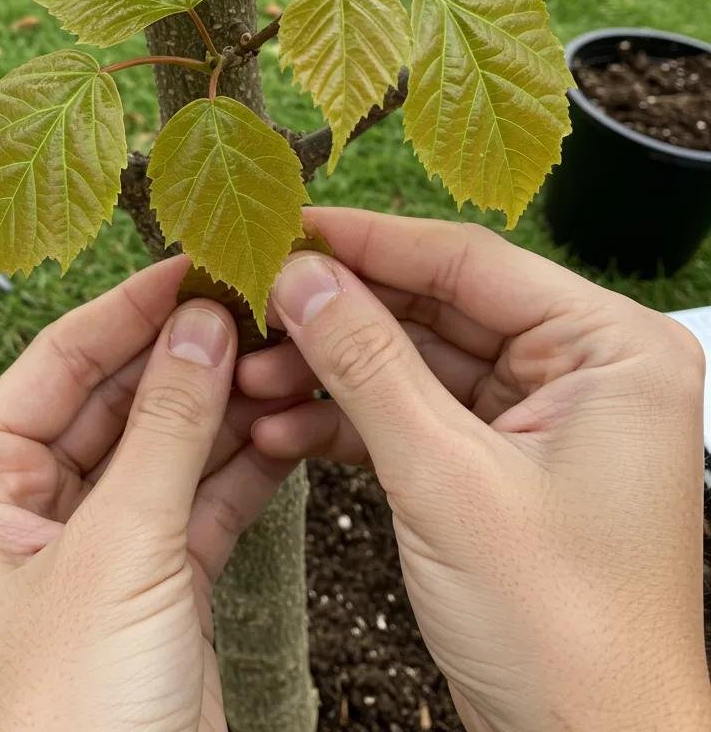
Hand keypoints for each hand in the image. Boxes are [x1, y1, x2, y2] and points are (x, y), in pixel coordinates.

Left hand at [0, 257, 296, 731]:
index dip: (127, 310)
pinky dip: (238, 465)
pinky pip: (194, 502)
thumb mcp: (116, 552)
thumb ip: (164, 427)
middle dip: (183, 357)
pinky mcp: (149, 587)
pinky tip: (285, 424)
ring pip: (161, 450)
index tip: (192, 268)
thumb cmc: (65, 720)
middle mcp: (22, 514)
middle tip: (254, 305)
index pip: (55, 365)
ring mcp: (91, 550)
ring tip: (282, 354)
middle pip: (113, 402)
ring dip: (219, 407)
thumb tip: (200, 324)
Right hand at [238, 208, 710, 731]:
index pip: (469, 261)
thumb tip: (302, 277)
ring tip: (251, 375)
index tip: (290, 227)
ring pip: (415, 364)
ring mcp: (538, 419)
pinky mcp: (498, 464)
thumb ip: (367, 365)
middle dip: (338, 316)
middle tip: (255, 301)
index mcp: (610, 350)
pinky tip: (282, 427)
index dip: (369, 241)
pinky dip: (349, 422)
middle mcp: (583, 371)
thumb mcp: (447, 479)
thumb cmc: (562, 632)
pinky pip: (414, 416)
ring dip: (331, 371)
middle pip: (436, 309)